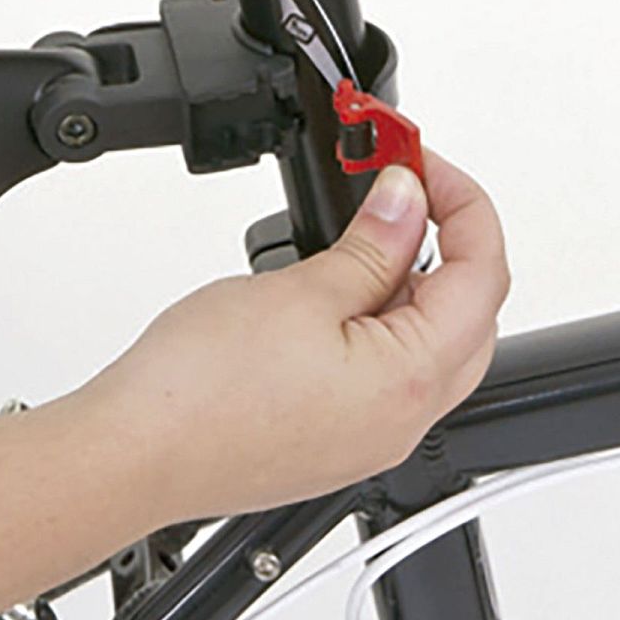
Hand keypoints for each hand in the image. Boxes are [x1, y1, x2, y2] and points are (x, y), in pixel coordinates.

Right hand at [75, 150, 509, 520]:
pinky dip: (372, 333)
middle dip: (444, 247)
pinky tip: (324, 306)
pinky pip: (380, 383)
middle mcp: (401, 423)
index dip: (461, 203)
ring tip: (349, 247)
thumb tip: (407, 202)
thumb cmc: (198, 391)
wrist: (135, 455)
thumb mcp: (298, 291)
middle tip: (395, 197)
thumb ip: (372, 245)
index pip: (483, 273)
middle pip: (466, 317)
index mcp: (409, 380)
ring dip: (404, 290)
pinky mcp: (331, 447)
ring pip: (423, 352)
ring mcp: (366, 442)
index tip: (420, 164)